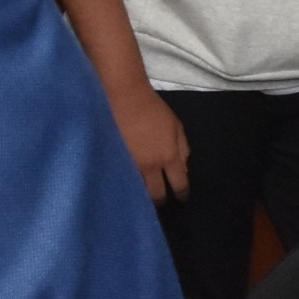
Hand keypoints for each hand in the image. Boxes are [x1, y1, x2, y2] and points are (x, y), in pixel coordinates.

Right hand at [108, 83, 188, 201]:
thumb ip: (182, 148)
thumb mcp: (176, 125)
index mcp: (168, 156)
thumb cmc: (152, 109)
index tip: (182, 199)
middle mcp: (150, 166)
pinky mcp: (114, 162)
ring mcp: (130, 166)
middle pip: (157, 195)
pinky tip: (128, 185)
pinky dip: (128, 184)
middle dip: (161, 201)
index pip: (179, 184)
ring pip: (138, 191)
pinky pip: (124, 180)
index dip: (182, 194)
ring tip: (143, 196)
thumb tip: (183, 168)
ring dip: (142, 195)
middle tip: (161, 201)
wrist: (124, 97)